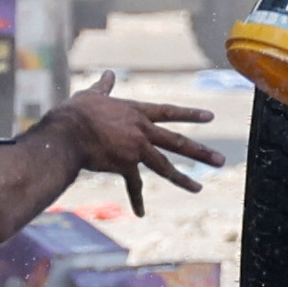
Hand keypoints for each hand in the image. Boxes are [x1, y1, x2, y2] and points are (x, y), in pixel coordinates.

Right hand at [52, 75, 216, 206]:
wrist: (67, 132)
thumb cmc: (76, 112)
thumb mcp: (92, 95)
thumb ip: (104, 87)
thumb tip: (108, 74)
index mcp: (136, 112)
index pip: (168, 112)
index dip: (190, 114)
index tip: (211, 116)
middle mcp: (142, 130)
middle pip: (177, 142)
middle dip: (200, 152)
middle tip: (220, 160)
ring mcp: (136, 149)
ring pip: (165, 166)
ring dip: (183, 179)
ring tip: (199, 188)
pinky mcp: (125, 165)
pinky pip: (134, 185)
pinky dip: (137, 199)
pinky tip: (141, 212)